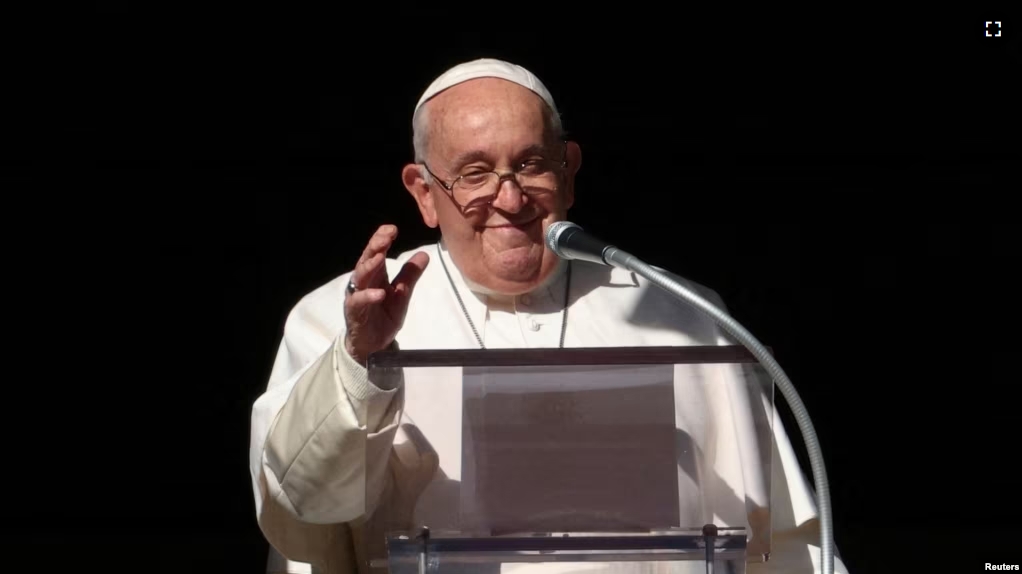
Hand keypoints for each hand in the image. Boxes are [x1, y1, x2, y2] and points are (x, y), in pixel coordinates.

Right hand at [343, 225, 428, 363]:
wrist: (374, 345)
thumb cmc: (384, 316)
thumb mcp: (402, 294)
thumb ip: (410, 275)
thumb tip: (425, 254)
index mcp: (376, 274)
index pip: (377, 252)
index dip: (382, 239)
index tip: (392, 228)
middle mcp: (364, 281)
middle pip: (367, 259)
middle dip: (376, 246)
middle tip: (386, 235)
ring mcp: (357, 295)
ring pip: (360, 277)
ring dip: (369, 266)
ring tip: (379, 257)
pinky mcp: (354, 312)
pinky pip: (359, 302)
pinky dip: (368, 296)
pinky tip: (379, 293)